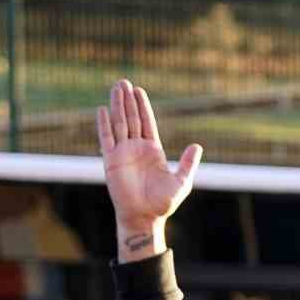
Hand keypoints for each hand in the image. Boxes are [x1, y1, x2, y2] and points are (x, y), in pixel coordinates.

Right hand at [96, 79, 202, 259]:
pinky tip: (103, 110)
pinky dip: (104, 125)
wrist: (144, 217)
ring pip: (119, 124)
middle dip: (128, 100)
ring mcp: (123, 153)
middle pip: (131, 118)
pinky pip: (106, 139)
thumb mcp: (181, 182)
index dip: (143, 107)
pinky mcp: (111, 161)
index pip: (147, 123)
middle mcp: (136, 148)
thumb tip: (197, 146)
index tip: (139, 90)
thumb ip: (187, 163)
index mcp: (152, 150)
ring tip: (115, 88)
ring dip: (117, 106)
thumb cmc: (163, 203)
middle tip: (123, 82)